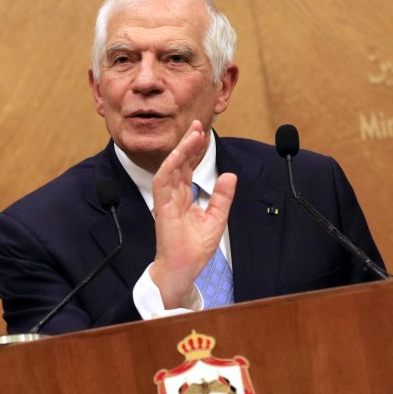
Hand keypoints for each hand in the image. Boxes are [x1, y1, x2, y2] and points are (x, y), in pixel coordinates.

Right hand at [147, 122, 236, 308]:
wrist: (183, 269)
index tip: (202, 133)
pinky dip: (170, 166)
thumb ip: (222, 197)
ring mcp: (166, 201)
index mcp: (183, 197)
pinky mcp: (162, 207)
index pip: (187, 168)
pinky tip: (179, 154)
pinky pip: (163, 182)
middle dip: (187, 143)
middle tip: (197, 124)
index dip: (194, 150)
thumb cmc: (194, 249)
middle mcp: (173, 196)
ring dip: (180, 150)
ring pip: (171, 168)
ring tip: (192, 134)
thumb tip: (230, 175)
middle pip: (179, 163)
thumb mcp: (216, 218)